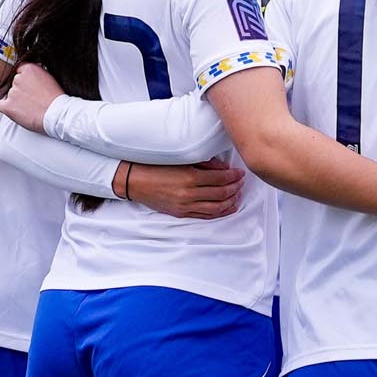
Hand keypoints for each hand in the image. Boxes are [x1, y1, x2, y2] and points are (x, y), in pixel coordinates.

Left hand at [0, 62, 65, 130]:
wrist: (57, 114)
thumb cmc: (57, 99)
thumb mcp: (50, 78)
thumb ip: (37, 75)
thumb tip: (31, 78)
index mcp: (29, 68)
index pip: (21, 70)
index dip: (27, 80)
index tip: (32, 88)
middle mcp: (18, 78)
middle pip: (15, 82)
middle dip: (22, 90)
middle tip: (33, 100)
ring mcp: (12, 92)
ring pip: (10, 94)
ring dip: (17, 100)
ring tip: (31, 108)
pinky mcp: (8, 106)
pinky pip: (1, 105)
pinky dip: (7, 108)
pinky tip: (18, 112)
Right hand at [124, 157, 244, 219]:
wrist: (135, 181)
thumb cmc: (156, 166)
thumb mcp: (180, 160)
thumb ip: (203, 164)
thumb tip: (222, 168)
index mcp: (190, 177)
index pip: (220, 178)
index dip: (233, 176)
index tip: (240, 173)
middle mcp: (190, 194)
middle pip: (221, 193)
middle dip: (235, 188)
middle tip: (242, 182)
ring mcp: (185, 206)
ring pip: (216, 207)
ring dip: (230, 201)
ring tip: (238, 195)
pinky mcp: (181, 213)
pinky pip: (205, 216)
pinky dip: (220, 213)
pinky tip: (228, 208)